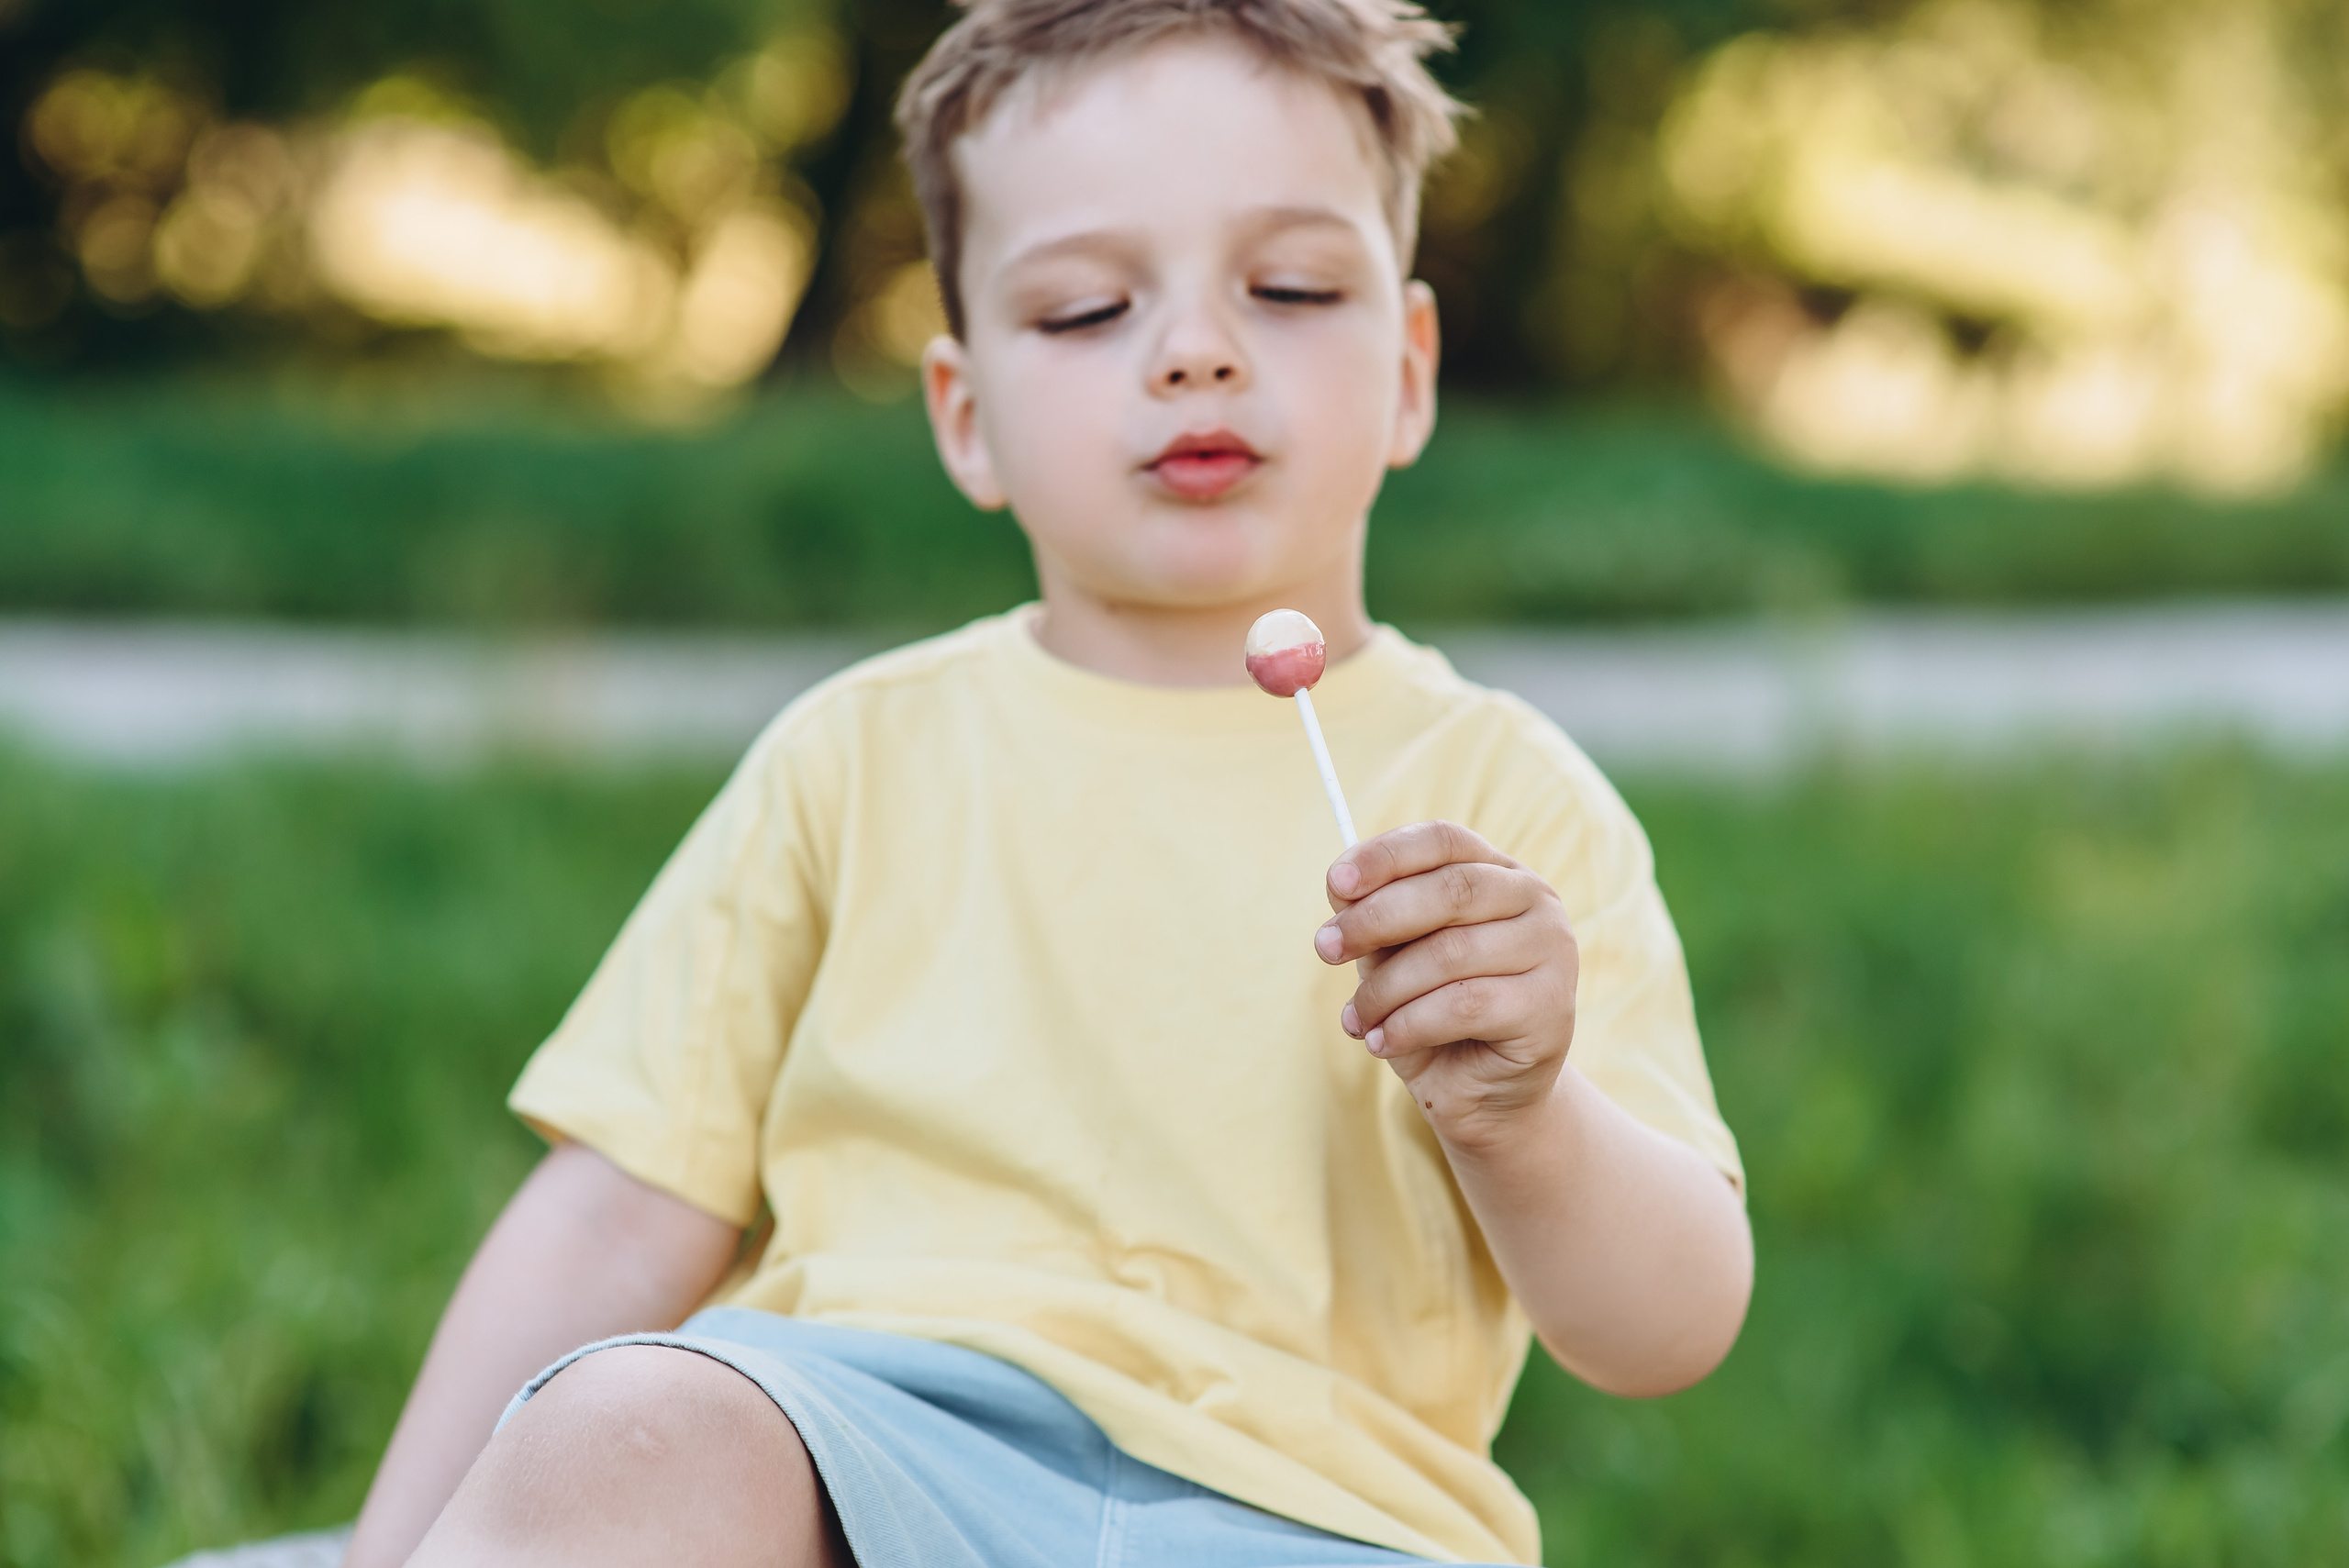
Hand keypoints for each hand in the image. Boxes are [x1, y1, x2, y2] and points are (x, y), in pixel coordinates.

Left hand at [1314, 820, 1578, 1145]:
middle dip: (1374, 919)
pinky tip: (1380, 1042)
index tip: (1335, 883)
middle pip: (1449, 891)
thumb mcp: (1396, 956)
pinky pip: (1464, 1006)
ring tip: (1356, 1018)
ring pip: (1451, 953)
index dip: (1386, 855)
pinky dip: (1407, 1024)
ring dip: (1385, 988)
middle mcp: (1537, 902)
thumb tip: (1342, 887)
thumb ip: (1376, 916)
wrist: (1482, 1094)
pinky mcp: (1549, 1010)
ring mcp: (1553, 953)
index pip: (1443, 840)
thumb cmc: (1433, 1012)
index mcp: (1499, 872)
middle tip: (1325, 949)